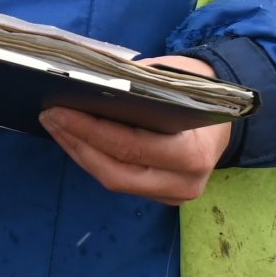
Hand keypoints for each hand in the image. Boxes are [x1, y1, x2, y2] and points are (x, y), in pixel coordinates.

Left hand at [39, 56, 230, 203]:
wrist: (227, 114)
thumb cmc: (197, 90)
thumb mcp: (171, 79)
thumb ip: (134, 87)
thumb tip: (85, 86)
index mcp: (192, 152)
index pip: (131, 147)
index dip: (88, 130)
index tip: (57, 109)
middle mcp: (186, 182)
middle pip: (117, 171)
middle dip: (77, 143)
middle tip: (48, 116)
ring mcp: (175, 194)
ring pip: (115, 180)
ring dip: (80, 152)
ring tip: (55, 125)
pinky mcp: (164, 196)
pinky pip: (121, 180)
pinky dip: (94, 159)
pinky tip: (74, 138)